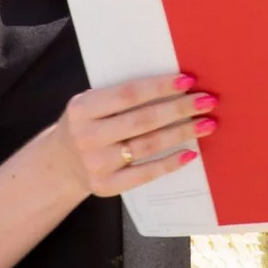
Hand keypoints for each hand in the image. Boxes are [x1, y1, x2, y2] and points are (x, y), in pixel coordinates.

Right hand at [49, 73, 217, 196]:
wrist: (61, 163)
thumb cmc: (88, 123)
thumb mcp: (91, 103)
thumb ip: (121, 94)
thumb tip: (174, 83)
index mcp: (83, 108)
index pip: (128, 93)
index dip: (160, 86)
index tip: (189, 80)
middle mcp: (88, 136)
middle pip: (143, 120)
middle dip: (180, 108)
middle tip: (207, 101)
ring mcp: (96, 164)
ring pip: (148, 146)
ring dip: (182, 133)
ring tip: (207, 123)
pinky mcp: (106, 186)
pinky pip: (145, 174)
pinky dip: (170, 163)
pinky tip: (190, 153)